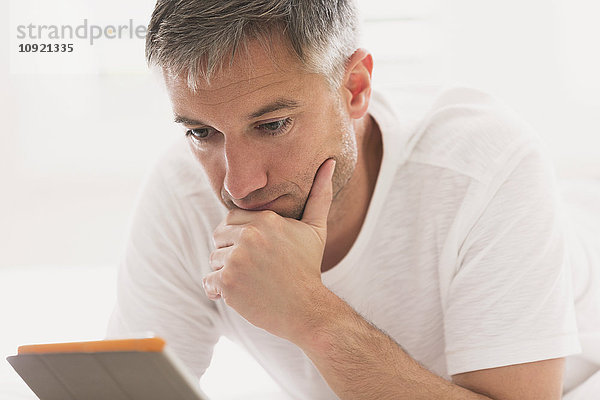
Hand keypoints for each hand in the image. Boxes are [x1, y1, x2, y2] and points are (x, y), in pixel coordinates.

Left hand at [203, 159, 335, 341]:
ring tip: (249, 281)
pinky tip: (240, 293)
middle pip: (219, 236)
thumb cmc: (308, 268)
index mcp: (266, 220)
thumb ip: (320, 194)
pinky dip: (218, 290)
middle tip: (252, 268)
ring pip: (213, 258)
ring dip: (225, 271)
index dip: (240, 235)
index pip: (232, 218)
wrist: (307, 309)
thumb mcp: (316, 229)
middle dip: (230, 251)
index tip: (255, 251)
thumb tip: (329, 163)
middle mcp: (249, 236)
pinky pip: (208, 280)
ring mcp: (236, 260)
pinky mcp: (228, 283)